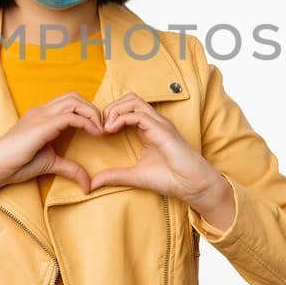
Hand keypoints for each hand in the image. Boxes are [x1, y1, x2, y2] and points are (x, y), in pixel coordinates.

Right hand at [0, 91, 100, 213]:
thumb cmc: (16, 164)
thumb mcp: (50, 164)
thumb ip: (70, 168)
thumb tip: (87, 184)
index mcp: (42, 116)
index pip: (69, 102)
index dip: (87, 111)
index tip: (99, 129)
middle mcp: (42, 111)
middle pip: (74, 96)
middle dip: (93, 109)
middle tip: (103, 127)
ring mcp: (41, 115)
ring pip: (74, 101)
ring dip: (92, 113)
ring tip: (101, 130)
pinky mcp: (42, 125)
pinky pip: (71, 117)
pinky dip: (87, 122)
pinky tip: (95, 134)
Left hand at [89, 92, 235, 227]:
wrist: (192, 186)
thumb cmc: (171, 179)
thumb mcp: (135, 176)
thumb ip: (115, 176)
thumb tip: (93, 182)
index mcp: (147, 129)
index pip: (127, 108)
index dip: (110, 114)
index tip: (98, 131)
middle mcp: (154, 122)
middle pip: (128, 99)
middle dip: (110, 108)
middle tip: (100, 126)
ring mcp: (159, 123)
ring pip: (132, 101)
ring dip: (114, 110)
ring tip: (105, 127)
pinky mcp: (162, 129)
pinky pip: (138, 114)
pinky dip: (121, 118)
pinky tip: (112, 130)